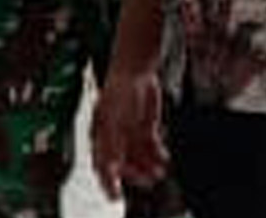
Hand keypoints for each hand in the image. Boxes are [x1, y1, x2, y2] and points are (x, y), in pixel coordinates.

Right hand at [91, 67, 168, 201]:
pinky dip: (158, 155)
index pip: (102, 164)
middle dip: (135, 174)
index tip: (114, 196)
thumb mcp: (112, 120)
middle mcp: (115, 136)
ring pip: (139, 158)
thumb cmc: (118, 89)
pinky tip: (164, 158)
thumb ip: (110, 144)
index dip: (108, 181)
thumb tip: (108, 167)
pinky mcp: (145, 127)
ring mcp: (130, 132)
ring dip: (149, 167)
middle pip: (123, 164)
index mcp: (101, 135)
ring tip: (159, 171)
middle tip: (147, 180)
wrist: (136, 70)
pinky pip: (151, 148)